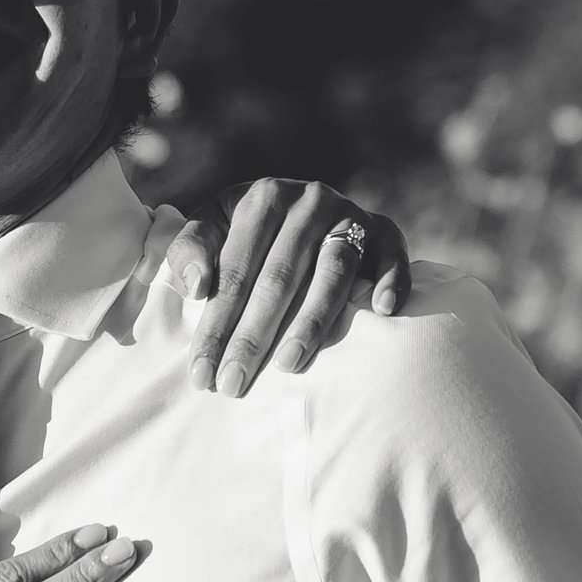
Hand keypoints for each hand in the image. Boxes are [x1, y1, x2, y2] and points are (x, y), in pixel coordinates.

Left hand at [167, 180, 409, 394]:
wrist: (308, 208)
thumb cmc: (250, 231)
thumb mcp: (214, 227)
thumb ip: (190, 249)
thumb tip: (196, 286)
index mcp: (263, 198)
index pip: (235, 270)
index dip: (215, 323)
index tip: (202, 372)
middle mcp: (309, 201)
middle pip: (279, 277)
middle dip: (253, 335)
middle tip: (234, 383)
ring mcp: (351, 215)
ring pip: (333, 272)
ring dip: (312, 321)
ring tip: (288, 365)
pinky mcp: (386, 231)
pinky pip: (392, 256)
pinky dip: (390, 280)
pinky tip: (381, 311)